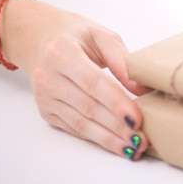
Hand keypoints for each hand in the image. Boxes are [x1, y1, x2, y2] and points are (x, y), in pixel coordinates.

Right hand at [2, 0, 149, 159]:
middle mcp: (48, 76)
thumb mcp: (102, 36)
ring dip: (109, 138)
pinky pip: (74, 128)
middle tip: (143, 139)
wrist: (40, 37)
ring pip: (81, 123)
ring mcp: (45, 96)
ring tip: (134, 148)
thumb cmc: (76, 35)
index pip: (93, 83)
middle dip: (118, 126)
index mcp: (62, 52)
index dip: (116, 103)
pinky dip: (97, 138)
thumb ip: (123, 61)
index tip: (137, 119)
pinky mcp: (46, 110)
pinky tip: (117, 144)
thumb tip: (143, 89)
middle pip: (88, 107)